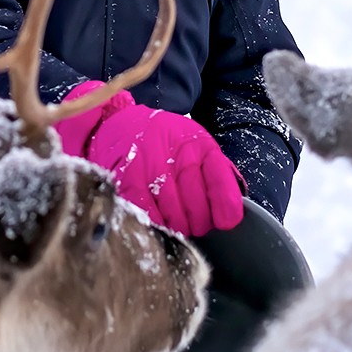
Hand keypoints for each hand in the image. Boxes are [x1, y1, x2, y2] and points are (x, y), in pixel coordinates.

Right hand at [55, 81, 243, 235]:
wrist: (119, 124)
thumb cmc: (163, 140)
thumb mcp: (195, 144)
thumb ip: (217, 172)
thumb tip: (232, 211)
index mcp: (197, 146)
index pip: (219, 181)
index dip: (225, 207)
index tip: (226, 221)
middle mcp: (175, 157)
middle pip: (198, 210)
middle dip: (200, 222)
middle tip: (195, 221)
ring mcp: (150, 171)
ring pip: (176, 219)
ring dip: (179, 226)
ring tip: (176, 220)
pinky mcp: (128, 184)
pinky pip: (150, 217)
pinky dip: (158, 224)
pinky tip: (159, 219)